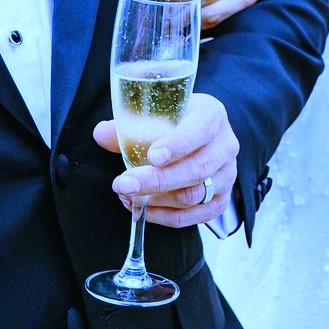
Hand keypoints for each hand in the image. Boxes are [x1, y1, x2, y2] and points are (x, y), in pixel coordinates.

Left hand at [93, 94, 237, 228]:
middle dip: (157, 181)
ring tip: (126, 195)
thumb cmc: (174, 120)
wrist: (197, 135)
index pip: (201, 129)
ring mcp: (227, 174)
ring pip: (195, 195)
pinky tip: (143, 209)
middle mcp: (225, 145)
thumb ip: (128, 124)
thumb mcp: (155, 112)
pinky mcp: (222, 198)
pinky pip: (196, 215)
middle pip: (197, 169)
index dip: (178, 144)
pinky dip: (166, 216)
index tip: (152, 156)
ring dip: (156, 199)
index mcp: (212, 115)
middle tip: (123, 184)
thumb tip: (101, 133)